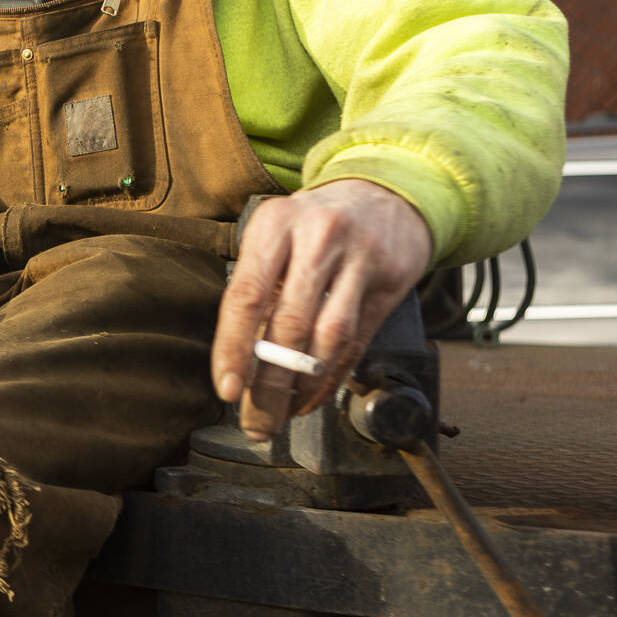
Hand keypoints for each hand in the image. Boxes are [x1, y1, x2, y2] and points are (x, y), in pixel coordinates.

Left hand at [211, 180, 433, 440]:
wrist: (385, 195)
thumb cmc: (313, 225)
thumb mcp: (276, 236)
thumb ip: (257, 286)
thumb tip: (236, 359)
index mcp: (275, 225)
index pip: (246, 295)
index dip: (234, 348)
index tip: (226, 388)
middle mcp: (317, 238)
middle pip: (288, 324)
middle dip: (269, 383)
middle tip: (256, 421)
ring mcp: (359, 259)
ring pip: (327, 339)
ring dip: (302, 387)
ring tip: (283, 414)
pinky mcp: (390, 281)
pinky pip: (357, 342)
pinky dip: (331, 377)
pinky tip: (312, 397)